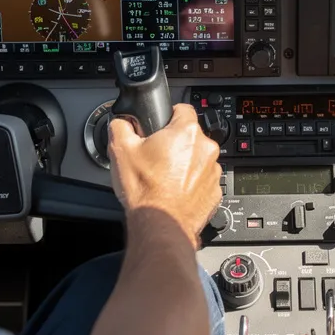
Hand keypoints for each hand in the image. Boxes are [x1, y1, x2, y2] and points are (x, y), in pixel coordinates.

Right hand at [107, 103, 221, 247]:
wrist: (161, 225)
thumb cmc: (145, 191)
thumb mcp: (120, 150)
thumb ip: (120, 126)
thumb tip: (122, 122)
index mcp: (186, 132)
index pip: (182, 109)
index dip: (168, 116)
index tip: (160, 127)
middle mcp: (205, 149)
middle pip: (190, 136)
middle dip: (174, 144)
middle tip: (156, 158)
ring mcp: (213, 171)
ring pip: (198, 159)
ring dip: (184, 164)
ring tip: (164, 178)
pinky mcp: (214, 192)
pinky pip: (202, 180)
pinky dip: (191, 184)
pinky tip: (174, 192)